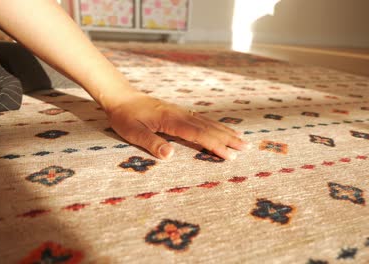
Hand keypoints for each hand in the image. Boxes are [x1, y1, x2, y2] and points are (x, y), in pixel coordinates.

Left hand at [106, 92, 248, 159]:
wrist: (122, 97)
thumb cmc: (125, 116)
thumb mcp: (132, 131)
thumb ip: (151, 143)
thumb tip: (170, 156)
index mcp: (171, 119)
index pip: (198, 134)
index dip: (215, 145)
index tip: (230, 155)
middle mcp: (180, 114)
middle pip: (208, 127)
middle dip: (228, 139)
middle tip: (246, 148)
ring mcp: (182, 112)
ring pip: (208, 122)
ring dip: (225, 132)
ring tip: (242, 139)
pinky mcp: (180, 112)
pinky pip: (203, 119)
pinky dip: (216, 126)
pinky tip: (223, 130)